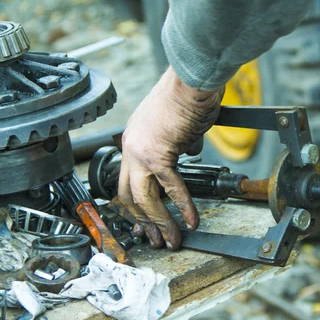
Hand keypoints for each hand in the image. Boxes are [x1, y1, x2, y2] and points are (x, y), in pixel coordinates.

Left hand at [118, 67, 222, 249]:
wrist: (192, 79)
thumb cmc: (188, 95)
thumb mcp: (179, 125)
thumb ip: (180, 143)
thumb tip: (189, 153)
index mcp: (133, 140)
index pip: (127, 181)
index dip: (135, 206)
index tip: (144, 222)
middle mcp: (131, 147)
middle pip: (129, 195)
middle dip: (143, 222)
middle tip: (154, 240)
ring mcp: (141, 152)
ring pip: (144, 198)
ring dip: (159, 222)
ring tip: (171, 239)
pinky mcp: (159, 153)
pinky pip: (171, 188)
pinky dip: (182, 207)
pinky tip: (191, 220)